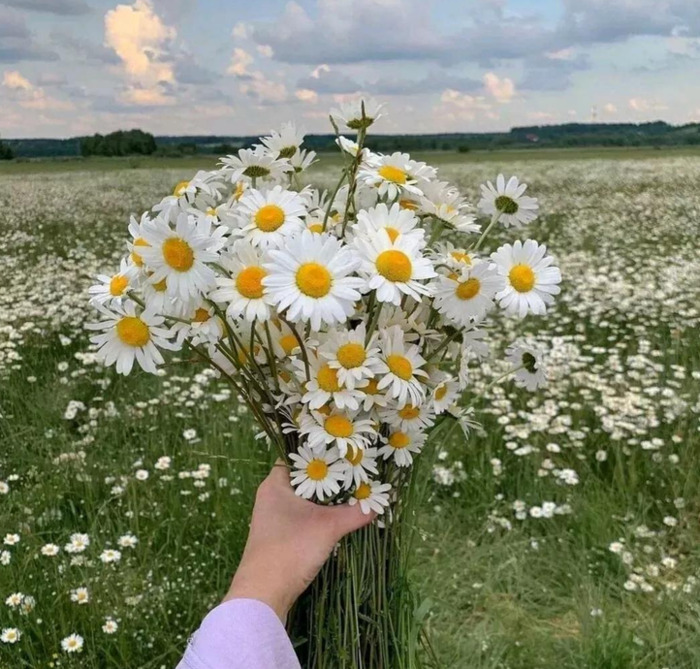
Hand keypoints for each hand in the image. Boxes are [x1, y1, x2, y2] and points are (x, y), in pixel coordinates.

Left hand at [224, 461, 374, 620]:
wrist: (264, 593)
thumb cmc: (290, 548)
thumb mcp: (327, 527)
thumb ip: (354, 513)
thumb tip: (378, 505)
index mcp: (275, 484)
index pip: (296, 457)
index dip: (319, 453)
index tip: (342, 453)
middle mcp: (271, 497)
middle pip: (302, 479)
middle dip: (327, 478)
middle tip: (353, 472)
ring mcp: (274, 518)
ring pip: (303, 500)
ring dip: (324, 500)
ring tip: (350, 492)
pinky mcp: (279, 537)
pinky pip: (301, 517)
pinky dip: (318, 516)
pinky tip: (336, 518)